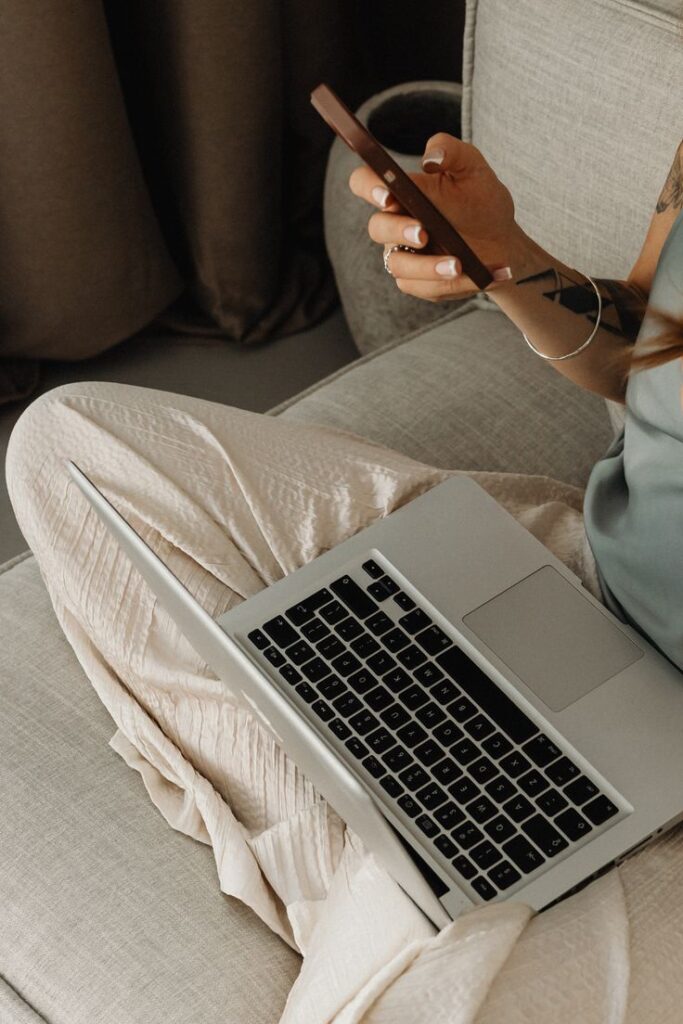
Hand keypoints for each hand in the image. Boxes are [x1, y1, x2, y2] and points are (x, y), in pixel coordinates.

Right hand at [348, 132, 522, 301]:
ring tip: (459, 265)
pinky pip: (421, 287)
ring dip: (429, 267)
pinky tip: (476, 277)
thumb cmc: (481, 200)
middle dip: (398, 231)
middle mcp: (395, 224)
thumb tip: (431, 158)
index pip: (365, 182)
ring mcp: (404, 254)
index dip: (369, 187)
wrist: (501, 240)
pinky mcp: (417, 282)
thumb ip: (451, 151)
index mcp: (402, 191)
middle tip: (424, 234)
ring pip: (399, 265)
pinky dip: (450, 284)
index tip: (389, 194)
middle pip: (377, 228)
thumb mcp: (473, 169)